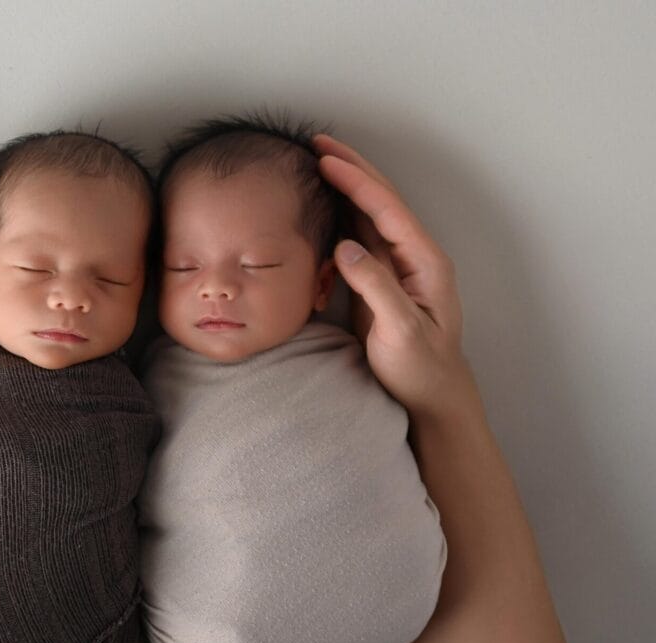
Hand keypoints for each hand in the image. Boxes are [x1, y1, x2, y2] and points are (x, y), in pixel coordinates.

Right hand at [314, 134, 474, 419]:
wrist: (430, 395)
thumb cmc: (421, 368)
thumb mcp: (400, 330)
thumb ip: (375, 286)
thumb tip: (345, 246)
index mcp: (424, 261)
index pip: (386, 208)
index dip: (356, 180)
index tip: (325, 159)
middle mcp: (413, 256)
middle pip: (380, 200)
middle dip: (350, 168)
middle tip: (317, 143)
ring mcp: (397, 267)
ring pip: (368, 215)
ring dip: (344, 187)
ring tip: (316, 164)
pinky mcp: (380, 281)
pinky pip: (359, 237)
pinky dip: (340, 215)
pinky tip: (322, 206)